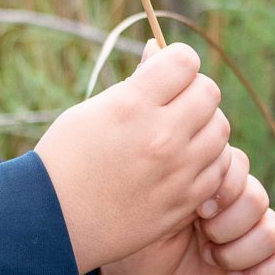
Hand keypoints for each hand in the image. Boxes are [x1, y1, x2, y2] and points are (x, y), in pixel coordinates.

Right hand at [34, 38, 232, 273]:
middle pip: (209, 93)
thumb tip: (159, 50)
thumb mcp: (91, 110)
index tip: (166, 73)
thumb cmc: (65, 161)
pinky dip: (206, 161)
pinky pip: (219, 168)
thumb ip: (135, 83)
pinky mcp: (185, 202)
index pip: (185, 61)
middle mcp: (160, 137)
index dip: (177, 62)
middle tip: (174, 104)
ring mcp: (177, 172)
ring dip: (203, 126)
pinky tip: (182, 164)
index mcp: (132, 106)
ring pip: (220, 130)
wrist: (54, 224)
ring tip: (179, 135)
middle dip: (193, 91)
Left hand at [93, 144, 274, 274]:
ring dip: (241, 251)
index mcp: (206, 180)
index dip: (224, 189)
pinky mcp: (256, 267)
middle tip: (201, 236)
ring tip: (212, 260)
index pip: (239, 165)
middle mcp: (230, 204)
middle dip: (227, 224)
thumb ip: (179, 187)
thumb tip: (204, 166)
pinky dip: (265, 272)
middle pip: (257, 198)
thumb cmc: (134, 243)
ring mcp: (245, 235)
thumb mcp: (148, 211)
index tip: (196, 211)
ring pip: (272, 230)